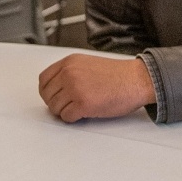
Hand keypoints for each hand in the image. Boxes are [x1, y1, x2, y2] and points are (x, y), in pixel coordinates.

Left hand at [38, 54, 155, 122]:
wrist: (138, 80)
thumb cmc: (119, 75)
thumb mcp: (89, 64)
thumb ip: (70, 72)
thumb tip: (56, 88)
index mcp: (70, 62)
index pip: (43, 79)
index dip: (47, 91)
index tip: (54, 96)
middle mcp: (69, 73)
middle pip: (47, 96)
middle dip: (57, 103)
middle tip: (70, 105)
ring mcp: (75, 88)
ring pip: (55, 108)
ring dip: (66, 111)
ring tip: (81, 107)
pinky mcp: (83, 104)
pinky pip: (66, 117)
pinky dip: (74, 118)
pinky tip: (86, 112)